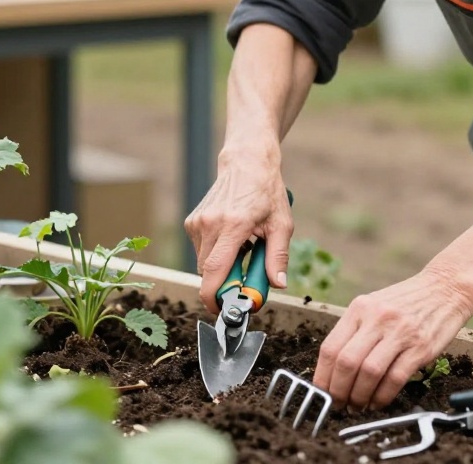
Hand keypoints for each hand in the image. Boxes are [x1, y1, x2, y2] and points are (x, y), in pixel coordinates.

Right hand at [184, 167, 292, 316]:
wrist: (247, 162)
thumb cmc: (267, 192)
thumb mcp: (281, 224)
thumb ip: (278, 256)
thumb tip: (278, 284)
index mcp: (233, 225)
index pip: (215, 271)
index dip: (215, 298)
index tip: (224, 310)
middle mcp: (210, 224)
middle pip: (208, 273)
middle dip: (224, 284)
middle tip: (246, 277)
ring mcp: (197, 222)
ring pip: (203, 264)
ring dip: (221, 267)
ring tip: (243, 247)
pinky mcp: (192, 221)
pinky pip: (200, 251)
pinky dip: (214, 254)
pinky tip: (231, 238)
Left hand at [313, 267, 470, 409]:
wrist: (445, 287)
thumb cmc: (407, 301)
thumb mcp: (375, 305)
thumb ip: (356, 331)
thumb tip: (334, 371)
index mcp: (361, 307)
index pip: (331, 348)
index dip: (322, 377)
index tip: (322, 393)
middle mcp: (377, 317)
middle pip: (347, 363)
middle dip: (339, 392)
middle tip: (340, 405)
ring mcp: (400, 331)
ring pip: (369, 373)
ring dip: (360, 397)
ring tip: (359, 405)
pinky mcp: (420, 347)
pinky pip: (395, 379)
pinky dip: (382, 397)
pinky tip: (378, 401)